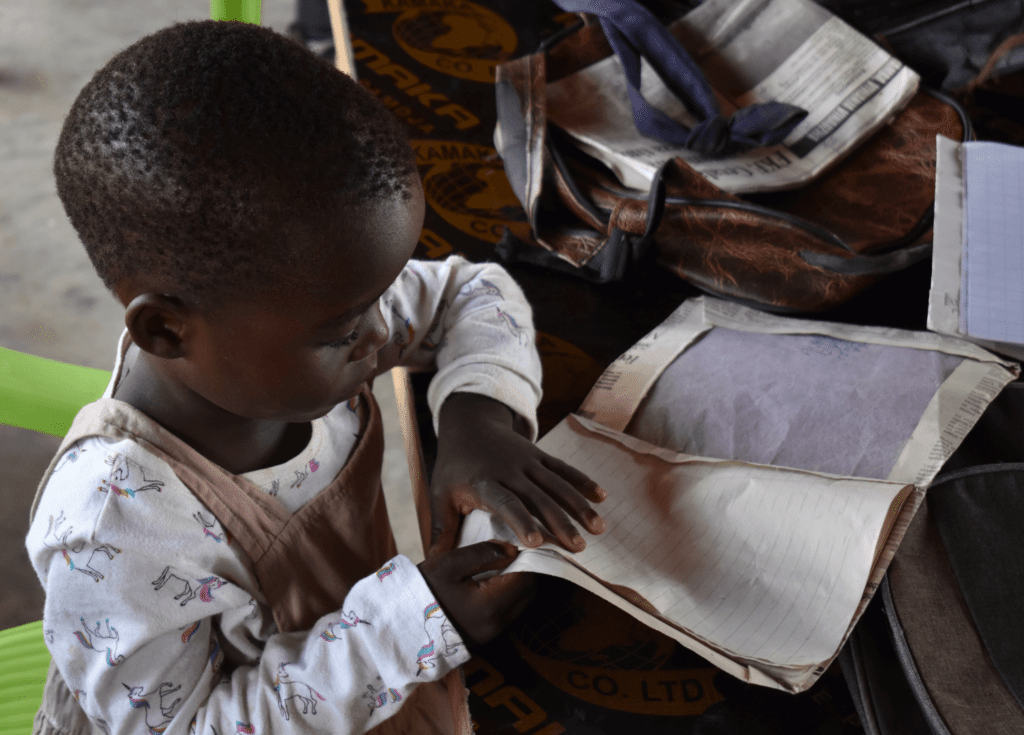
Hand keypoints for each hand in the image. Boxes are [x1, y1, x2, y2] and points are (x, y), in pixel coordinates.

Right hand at [417, 541, 535, 643]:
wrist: (401, 624)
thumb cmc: (424, 590)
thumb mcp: (449, 564)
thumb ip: (483, 553)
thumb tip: (512, 549)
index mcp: (491, 604)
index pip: (526, 577)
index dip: (529, 557)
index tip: (522, 540)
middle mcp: (497, 623)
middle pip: (529, 592)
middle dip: (528, 570)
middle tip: (515, 549)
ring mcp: (492, 633)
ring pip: (521, 603)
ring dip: (518, 582)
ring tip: (505, 562)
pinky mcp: (485, 636)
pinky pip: (509, 612)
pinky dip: (508, 594)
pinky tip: (494, 579)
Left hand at [429, 392, 605, 555]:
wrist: (470, 425)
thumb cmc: (454, 466)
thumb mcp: (440, 493)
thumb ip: (442, 527)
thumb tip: (433, 561)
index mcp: (484, 483)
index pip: (505, 502)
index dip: (520, 520)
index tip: (535, 541)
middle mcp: (510, 471)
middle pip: (538, 498)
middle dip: (560, 522)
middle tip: (578, 547)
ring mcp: (528, 462)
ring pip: (557, 485)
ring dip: (579, 506)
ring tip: (598, 528)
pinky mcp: (539, 456)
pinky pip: (564, 469)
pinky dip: (583, 481)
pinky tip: (601, 496)